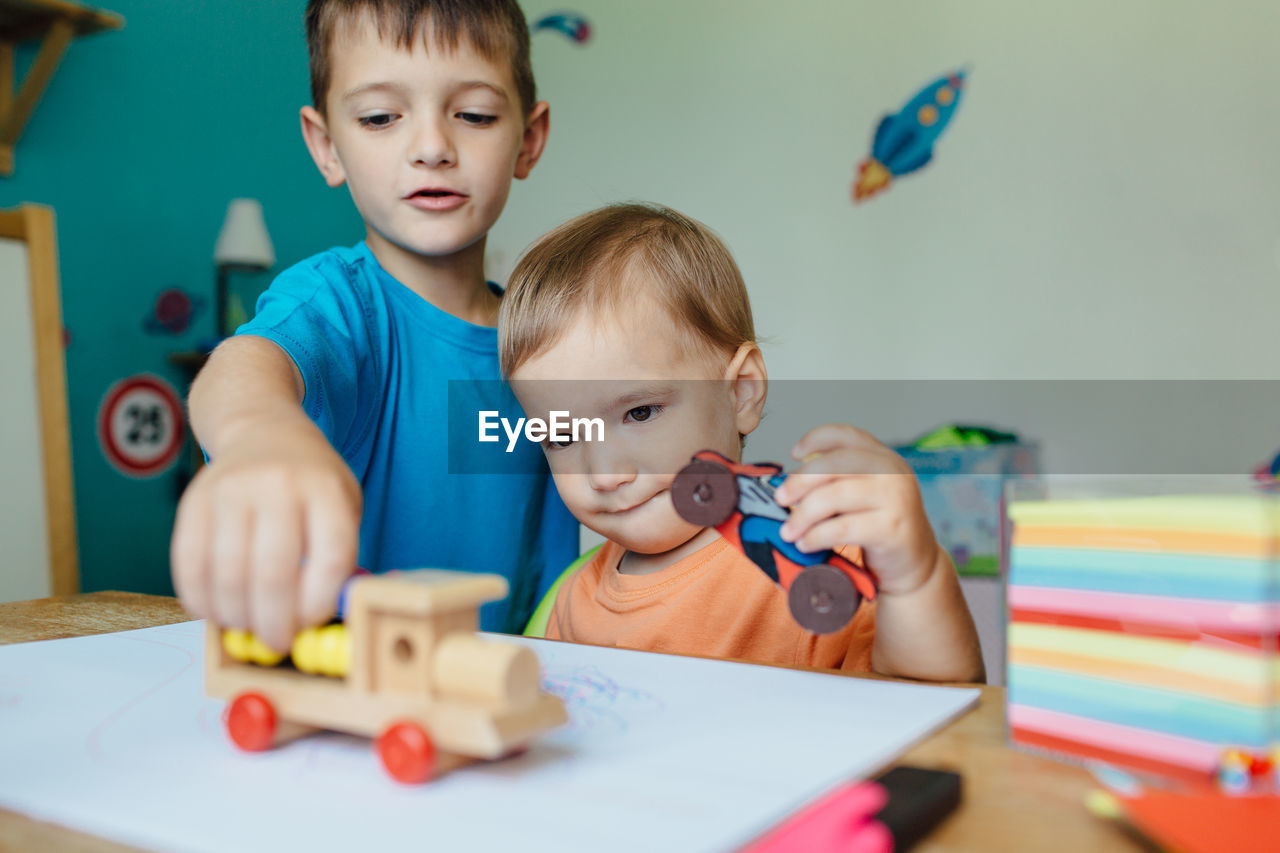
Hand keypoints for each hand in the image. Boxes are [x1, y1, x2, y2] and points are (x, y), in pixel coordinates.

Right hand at [170, 417, 360, 651]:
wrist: (261, 430)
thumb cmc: (309, 483)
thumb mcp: (342, 504)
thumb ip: (338, 556)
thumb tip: (323, 620)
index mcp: (326, 490)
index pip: (331, 558)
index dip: (319, 604)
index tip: (310, 624)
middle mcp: (279, 486)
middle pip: (275, 573)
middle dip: (275, 623)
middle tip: (276, 643)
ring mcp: (232, 491)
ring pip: (229, 574)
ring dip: (237, 616)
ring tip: (247, 628)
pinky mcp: (194, 501)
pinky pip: (189, 563)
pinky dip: (200, 599)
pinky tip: (214, 612)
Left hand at [773, 423, 941, 595]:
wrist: (915, 564)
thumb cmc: (878, 527)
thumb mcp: (863, 495)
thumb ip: (838, 481)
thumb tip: (788, 485)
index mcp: (883, 457)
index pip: (846, 435)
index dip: (816, 439)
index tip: (794, 454)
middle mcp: (892, 471)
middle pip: (834, 464)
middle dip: (800, 481)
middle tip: (780, 499)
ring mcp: (895, 498)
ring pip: (834, 496)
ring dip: (803, 515)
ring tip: (788, 531)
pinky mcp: (891, 529)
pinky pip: (842, 527)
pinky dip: (816, 536)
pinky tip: (805, 544)